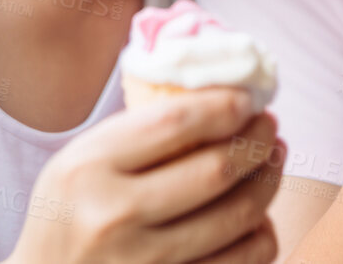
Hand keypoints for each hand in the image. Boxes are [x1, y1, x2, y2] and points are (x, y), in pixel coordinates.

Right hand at [3, 87, 284, 263]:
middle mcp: (112, 215)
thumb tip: (222, 95)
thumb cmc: (69, 215)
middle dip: (258, 141)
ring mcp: (141, 261)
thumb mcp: (80, 163)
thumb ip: (137, 133)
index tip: (249, 98)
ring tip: (273, 161)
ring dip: (269, 182)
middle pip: (216, 168)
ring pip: (238, 216)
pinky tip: (258, 216)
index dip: (224, 104)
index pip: (175, 122)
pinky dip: (260, 234)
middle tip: (269, 127)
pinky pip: (242, 260)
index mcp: (87, 168)